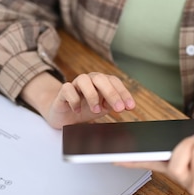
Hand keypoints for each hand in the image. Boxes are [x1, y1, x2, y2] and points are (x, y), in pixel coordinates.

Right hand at [21, 72, 135, 128]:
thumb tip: (124, 106)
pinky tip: (78, 110)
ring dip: (92, 95)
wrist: (65, 115)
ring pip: (83, 80)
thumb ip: (112, 105)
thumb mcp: (102, 108)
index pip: (114, 82)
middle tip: (119, 109)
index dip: (123, 93)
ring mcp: (75, 84)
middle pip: (101, 79)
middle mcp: (89, 80)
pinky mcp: (63, 91)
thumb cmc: (86, 109)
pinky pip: (68, 89)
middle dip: (112, 93)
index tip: (130, 107)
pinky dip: (74, 100)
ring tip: (96, 111)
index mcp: (101, 82)